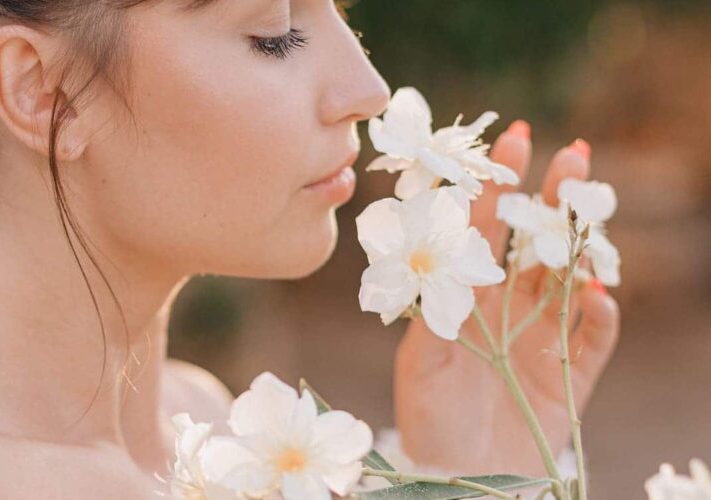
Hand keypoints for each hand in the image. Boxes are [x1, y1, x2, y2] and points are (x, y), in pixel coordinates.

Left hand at [393, 122, 620, 475]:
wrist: (459, 478)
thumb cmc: (429, 420)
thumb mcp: (417, 365)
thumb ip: (430, 317)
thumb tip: (441, 266)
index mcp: (468, 296)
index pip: (486, 230)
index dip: (501, 186)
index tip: (515, 137)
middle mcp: (508, 309)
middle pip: (537, 243)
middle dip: (554, 199)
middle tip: (576, 152)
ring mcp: (543, 338)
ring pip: (571, 278)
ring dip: (584, 245)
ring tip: (592, 211)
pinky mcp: (571, 374)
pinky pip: (595, 338)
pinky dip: (601, 316)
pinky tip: (599, 294)